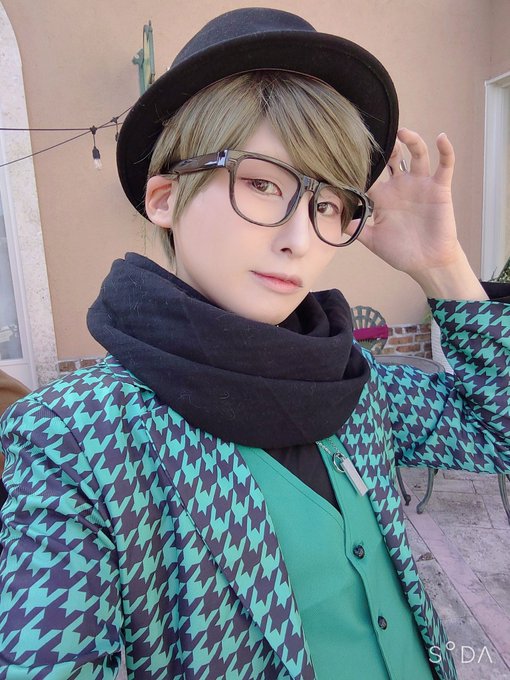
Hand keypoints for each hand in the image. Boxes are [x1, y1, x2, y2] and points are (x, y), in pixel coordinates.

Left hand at [353, 128, 486, 299]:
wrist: (427, 263)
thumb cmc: (401, 252)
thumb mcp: (373, 240)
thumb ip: (355, 228)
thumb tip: (333, 219)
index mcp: (383, 197)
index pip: (370, 175)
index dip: (361, 165)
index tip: (349, 153)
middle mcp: (401, 186)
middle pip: (393, 158)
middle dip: (386, 147)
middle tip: (375, 136)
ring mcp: (420, 185)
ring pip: (418, 155)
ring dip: (412, 141)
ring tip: (403, 132)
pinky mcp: (439, 188)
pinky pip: (445, 165)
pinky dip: (446, 151)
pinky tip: (442, 138)